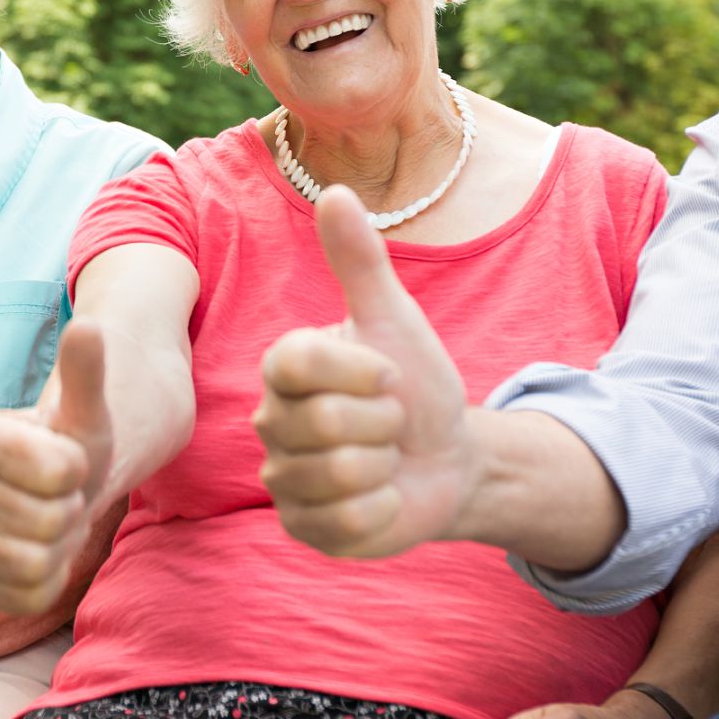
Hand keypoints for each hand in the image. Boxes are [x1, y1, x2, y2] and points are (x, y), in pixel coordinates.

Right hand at [0, 321, 113, 615]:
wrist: (55, 493)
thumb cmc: (71, 446)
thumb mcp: (86, 411)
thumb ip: (86, 371)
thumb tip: (88, 324)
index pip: (61, 472)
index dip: (78, 469)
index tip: (67, 460)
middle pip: (51, 521)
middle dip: (72, 510)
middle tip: (61, 496)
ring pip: (38, 563)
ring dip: (60, 547)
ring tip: (51, 523)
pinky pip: (26, 596)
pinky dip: (48, 580)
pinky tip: (40, 554)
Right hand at [254, 185, 475, 557]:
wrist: (447, 456)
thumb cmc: (415, 382)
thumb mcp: (394, 319)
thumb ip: (360, 261)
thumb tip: (336, 190)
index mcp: (284, 367)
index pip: (302, 365)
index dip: (364, 371)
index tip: (390, 373)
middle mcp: (271, 421)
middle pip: (329, 425)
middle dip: (384, 423)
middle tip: (390, 421)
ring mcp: (283, 478)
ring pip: (339, 476)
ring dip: (386, 468)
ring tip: (385, 458)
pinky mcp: (304, 528)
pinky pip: (348, 523)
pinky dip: (385, 510)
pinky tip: (383, 497)